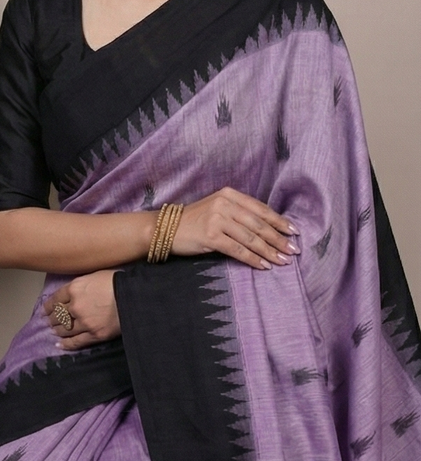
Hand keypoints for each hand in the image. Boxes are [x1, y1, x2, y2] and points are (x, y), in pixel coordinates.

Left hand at [43, 270, 118, 351]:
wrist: (134, 296)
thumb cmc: (116, 282)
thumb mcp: (94, 275)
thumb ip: (80, 285)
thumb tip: (72, 291)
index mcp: (74, 289)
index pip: (55, 299)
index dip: (48, 306)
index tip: (45, 310)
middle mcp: (75, 306)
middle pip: (58, 315)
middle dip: (52, 319)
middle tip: (49, 321)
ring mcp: (84, 322)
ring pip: (65, 329)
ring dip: (58, 330)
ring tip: (55, 330)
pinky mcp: (94, 335)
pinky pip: (76, 342)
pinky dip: (66, 344)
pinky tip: (60, 345)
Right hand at [171, 187, 297, 269]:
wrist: (165, 228)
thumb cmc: (194, 221)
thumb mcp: (217, 209)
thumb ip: (239, 213)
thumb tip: (270, 229)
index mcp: (229, 194)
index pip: (260, 209)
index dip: (279, 222)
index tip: (294, 233)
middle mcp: (224, 204)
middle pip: (258, 224)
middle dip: (278, 239)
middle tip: (293, 250)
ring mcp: (216, 219)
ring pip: (251, 238)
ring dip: (269, 252)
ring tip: (282, 261)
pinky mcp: (210, 236)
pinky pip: (238, 250)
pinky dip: (252, 259)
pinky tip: (263, 266)